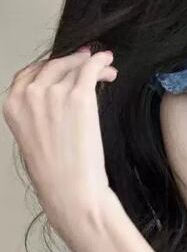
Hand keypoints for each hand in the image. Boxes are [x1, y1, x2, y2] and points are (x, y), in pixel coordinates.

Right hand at [2, 45, 117, 250]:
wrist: (71, 190)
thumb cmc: (58, 175)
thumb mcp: (35, 140)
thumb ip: (40, 117)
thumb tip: (60, 106)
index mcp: (12, 106)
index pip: (29, 74)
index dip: (49, 67)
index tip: (63, 66)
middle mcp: (29, 95)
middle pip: (52, 66)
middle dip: (72, 62)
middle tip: (88, 61)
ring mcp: (54, 94)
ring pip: (73, 67)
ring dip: (91, 64)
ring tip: (106, 67)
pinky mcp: (79, 98)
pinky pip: (89, 69)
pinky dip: (100, 62)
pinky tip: (108, 62)